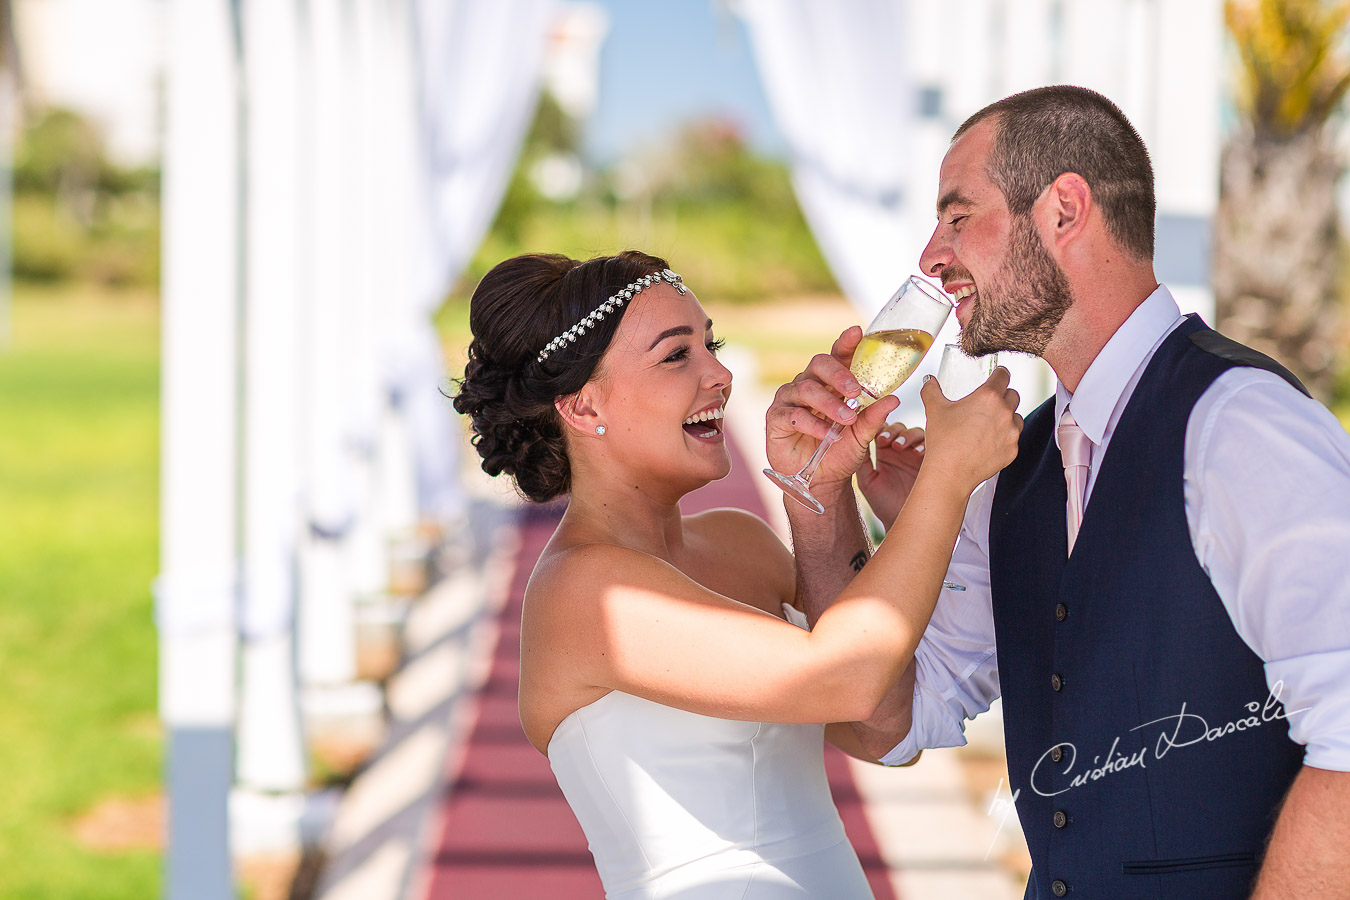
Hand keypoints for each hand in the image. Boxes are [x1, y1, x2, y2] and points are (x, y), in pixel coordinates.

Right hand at [766, 327, 899, 492]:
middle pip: (819, 364)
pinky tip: (826, 435)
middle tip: (856, 391)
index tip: (857, 332)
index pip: (838, 355)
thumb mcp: (862, 435)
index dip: (846, 343)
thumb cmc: (841, 452)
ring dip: (829, 404)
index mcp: (831, 382)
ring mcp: (790, 399)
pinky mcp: (776, 418)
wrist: (821, 481)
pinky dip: (811, 424)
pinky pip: (792, 414)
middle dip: (838, 374)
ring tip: (847, 420)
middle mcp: (809, 384)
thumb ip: (874, 417)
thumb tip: (894, 399)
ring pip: (806, 389)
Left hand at [858, 423, 925, 530]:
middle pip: (899, 428)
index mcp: (884, 451)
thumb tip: (851, 442)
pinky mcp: (932, 461)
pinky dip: (924, 446)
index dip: (878, 428)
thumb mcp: (867, 480)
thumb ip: (861, 462)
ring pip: (915, 433)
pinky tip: (916, 453)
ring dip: (907, 436)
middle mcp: (901, 450)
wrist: (903, 521)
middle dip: (892, 431)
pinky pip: (931, 446)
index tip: (873, 436)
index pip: (882, 430)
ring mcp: (916, 454)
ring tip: (898, 446)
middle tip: (885, 440)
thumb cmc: (883, 503)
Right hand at [919, 367, 1021, 492]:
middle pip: (1013, 395)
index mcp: (988, 397)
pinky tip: (988, 442)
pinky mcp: (1012, 450)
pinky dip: (1004, 438)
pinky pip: (1013, 439)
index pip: (1003, 375)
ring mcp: (1011, 433)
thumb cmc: (943, 440)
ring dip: (1007, 417)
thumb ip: (931, 390)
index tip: (998, 375)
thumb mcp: (934, 409)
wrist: (950, 473)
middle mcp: (1005, 412)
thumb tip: (929, 380)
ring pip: (1016, 417)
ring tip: (988, 424)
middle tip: (988, 403)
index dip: (1000, 373)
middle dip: (1003, 396)